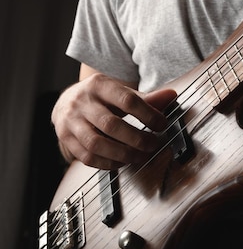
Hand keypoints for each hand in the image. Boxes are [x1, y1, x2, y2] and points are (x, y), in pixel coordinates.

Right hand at [51, 73, 176, 169]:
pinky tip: (121, 162)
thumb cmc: (99, 98)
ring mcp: (71, 121)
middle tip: (152, 144)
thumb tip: (170, 95)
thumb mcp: (120, 92)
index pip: (127, 100)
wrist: (66, 102)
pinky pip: (88, 157)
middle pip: (111, 125)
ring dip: (122, 154)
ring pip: (96, 143)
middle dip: (136, 139)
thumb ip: (145, 98)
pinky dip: (108, 163)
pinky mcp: (66, 139)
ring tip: (139, 156)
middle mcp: (82, 102)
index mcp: (99, 85)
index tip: (161, 124)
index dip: (148, 115)